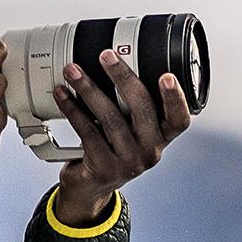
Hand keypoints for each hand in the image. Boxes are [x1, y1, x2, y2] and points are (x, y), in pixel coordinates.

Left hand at [48, 47, 191, 227]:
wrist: (91, 186)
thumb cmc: (112, 148)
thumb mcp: (130, 129)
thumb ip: (132, 105)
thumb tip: (113, 59)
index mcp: (161, 138)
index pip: (179, 119)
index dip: (176, 99)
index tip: (166, 76)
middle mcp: (150, 152)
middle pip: (142, 109)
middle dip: (122, 77)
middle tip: (106, 55)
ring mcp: (128, 163)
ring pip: (110, 118)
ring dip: (89, 89)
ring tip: (72, 70)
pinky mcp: (104, 169)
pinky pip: (87, 132)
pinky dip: (72, 109)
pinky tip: (62, 94)